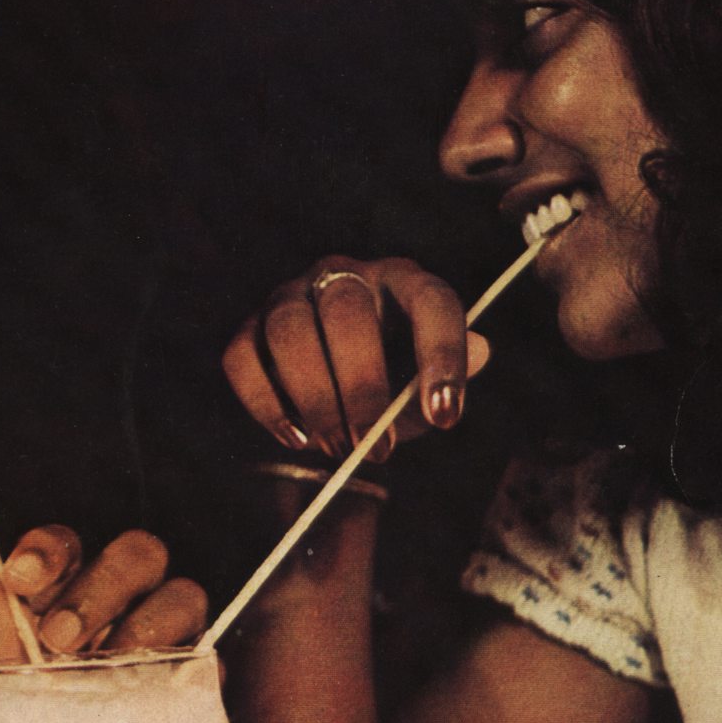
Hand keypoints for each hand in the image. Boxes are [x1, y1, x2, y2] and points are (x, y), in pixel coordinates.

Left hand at [0, 525, 208, 722]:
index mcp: (51, 620)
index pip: (68, 550)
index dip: (52, 548)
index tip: (20, 578)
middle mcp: (108, 633)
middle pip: (138, 556)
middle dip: (103, 581)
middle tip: (61, 642)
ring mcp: (151, 670)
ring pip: (182, 596)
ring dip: (147, 616)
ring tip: (101, 668)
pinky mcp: (185, 716)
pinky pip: (207, 666)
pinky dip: (187, 662)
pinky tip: (150, 687)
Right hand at [223, 255, 491, 461]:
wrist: (327, 374)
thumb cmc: (386, 378)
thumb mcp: (421, 385)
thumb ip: (441, 381)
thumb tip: (480, 351)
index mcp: (402, 281)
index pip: (431, 302)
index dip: (441, 355)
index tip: (446, 417)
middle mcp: (344, 275)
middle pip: (345, 311)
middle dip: (360, 386)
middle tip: (374, 447)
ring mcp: (289, 295)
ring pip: (289, 330)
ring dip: (313, 397)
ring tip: (336, 447)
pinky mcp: (248, 327)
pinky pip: (241, 357)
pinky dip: (265, 404)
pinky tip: (297, 438)